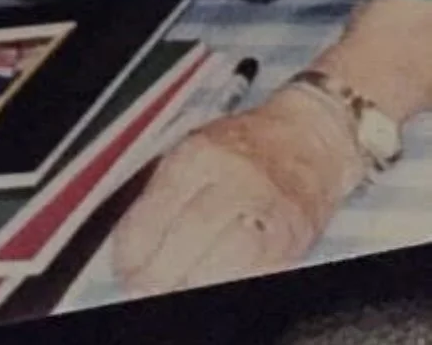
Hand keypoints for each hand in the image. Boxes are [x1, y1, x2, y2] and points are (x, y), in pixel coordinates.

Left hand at [112, 85, 365, 294]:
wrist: (308, 135)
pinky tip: (214, 286)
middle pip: (187, 237)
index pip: (156, 210)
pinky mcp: (293, 236)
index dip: (133, 251)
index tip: (123, 270)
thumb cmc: (243, 146)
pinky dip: (230, 283)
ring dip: (193, 284)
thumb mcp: (193, 152)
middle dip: (159, 274)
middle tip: (142, 291)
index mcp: (197, 154)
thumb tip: (128, 250)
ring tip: (175, 294)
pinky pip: (257, 271)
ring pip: (224, 260)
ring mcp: (266, 207)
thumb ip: (161, 195)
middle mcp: (232, 177)